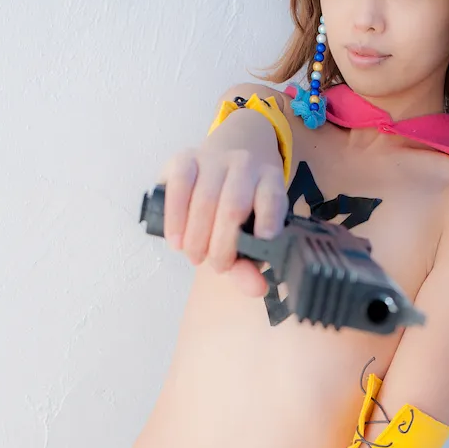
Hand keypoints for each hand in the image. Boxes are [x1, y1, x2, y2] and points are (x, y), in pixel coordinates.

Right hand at [158, 146, 287, 297]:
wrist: (216, 172)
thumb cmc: (236, 213)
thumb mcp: (250, 237)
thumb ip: (251, 265)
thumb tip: (256, 288)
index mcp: (270, 180)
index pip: (272, 199)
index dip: (267, 221)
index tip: (260, 244)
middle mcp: (245, 164)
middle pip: (234, 205)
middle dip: (222, 243)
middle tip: (216, 266)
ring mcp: (214, 159)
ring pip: (205, 197)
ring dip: (197, 235)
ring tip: (194, 257)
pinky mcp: (185, 159)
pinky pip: (179, 186)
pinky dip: (176, 218)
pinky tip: (176, 240)